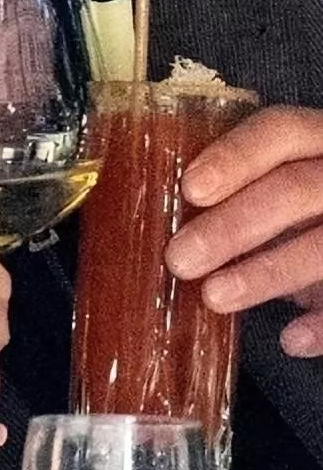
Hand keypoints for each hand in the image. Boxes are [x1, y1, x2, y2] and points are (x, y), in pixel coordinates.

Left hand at [165, 105, 322, 356]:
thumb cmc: (294, 201)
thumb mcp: (275, 180)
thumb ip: (238, 190)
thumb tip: (162, 219)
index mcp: (318, 138)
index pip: (281, 129)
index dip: (236, 157)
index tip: (190, 189)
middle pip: (296, 188)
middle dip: (234, 225)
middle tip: (179, 259)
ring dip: (269, 272)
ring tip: (215, 296)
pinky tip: (292, 339)